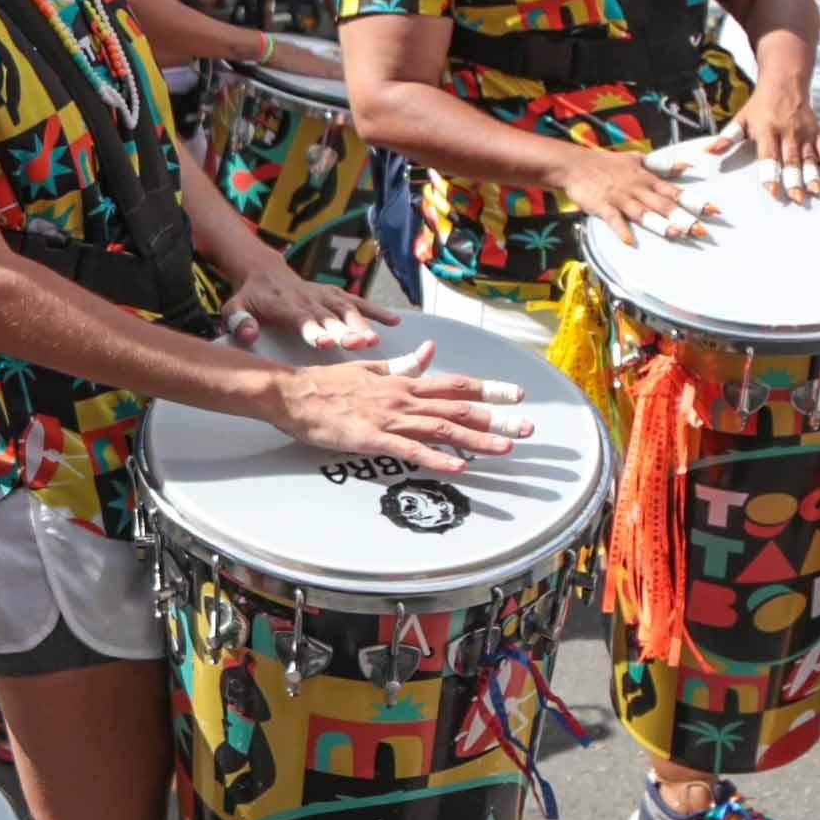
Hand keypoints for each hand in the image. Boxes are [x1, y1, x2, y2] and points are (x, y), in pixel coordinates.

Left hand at [220, 252, 392, 352]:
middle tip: (359, 343)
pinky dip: (376, 310)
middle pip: (330, 317)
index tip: (325, 342)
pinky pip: (358, 302)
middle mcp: (309, 299)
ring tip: (375, 339)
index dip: (314, 330)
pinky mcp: (335, 294)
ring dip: (362, 323)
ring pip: (347, 310)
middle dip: (344, 330)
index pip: (302, 319)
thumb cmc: (250, 296)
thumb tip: (249, 334)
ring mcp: (324, 296)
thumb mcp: (234, 307)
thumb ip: (239, 321)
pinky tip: (394, 322)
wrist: (264, 271)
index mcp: (285, 305)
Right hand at [259, 342, 529, 473]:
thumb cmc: (326, 384)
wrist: (291, 392)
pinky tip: (458, 467)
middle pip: (458, 408)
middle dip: (496, 419)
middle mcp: (402, 398)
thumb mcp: (369, 368)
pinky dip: (437, 459)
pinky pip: (409, 450)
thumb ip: (402, 365)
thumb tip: (428, 352)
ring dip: (475, 440)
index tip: (517, 395)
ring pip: (441, 429)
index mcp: (402, 382)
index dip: (488, 390)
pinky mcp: (370, 438)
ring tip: (505, 448)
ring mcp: (388, 418)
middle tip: (529, 429)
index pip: (455, 384)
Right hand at [556, 144, 715, 244]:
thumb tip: (688, 167)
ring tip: (675, 234)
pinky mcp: (602, 206)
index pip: (674, 192)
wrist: (574, 164)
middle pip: (663, 204)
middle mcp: (636, 188)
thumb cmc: (606, 163)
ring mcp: (619, 197)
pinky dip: (621, 230)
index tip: (713, 211)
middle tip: (700, 230)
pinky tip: (630, 241)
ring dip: (659, 223)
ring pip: (642, 212)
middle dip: (682, 217)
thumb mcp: (637, 159)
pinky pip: (613, 219)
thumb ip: (663, 166)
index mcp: (646, 178)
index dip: (694, 201)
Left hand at [710, 71, 819, 198]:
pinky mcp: (816, 132)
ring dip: (813, 175)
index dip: (770, 172)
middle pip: (791, 159)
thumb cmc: (759, 106)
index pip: (768, 154)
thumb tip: (710, 151)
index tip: (771, 189)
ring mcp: (805, 132)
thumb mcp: (741, 118)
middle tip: (796, 198)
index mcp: (767, 129)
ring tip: (815, 193)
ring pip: (809, 157)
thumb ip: (728, 137)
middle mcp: (788, 131)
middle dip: (794, 179)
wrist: (785, 83)